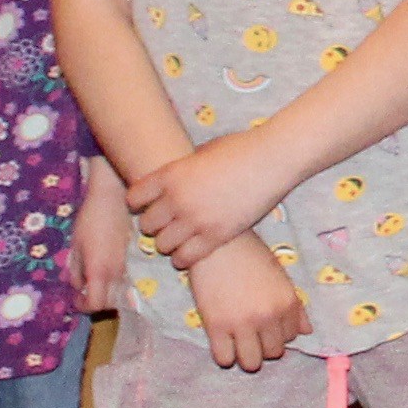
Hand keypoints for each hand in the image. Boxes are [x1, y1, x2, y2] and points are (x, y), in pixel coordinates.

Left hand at [72, 160, 131, 312]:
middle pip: (110, 304)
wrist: (116, 197)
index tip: (76, 298)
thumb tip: (78, 286)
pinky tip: (110, 270)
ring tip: (97, 281)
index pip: (95, 304)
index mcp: (99, 270)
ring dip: (108, 293)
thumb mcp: (75, 244)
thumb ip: (75, 270)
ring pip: (122, 293)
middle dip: (96, 302)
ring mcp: (130, 266)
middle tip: (85, 291)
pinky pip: (129, 280)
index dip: (83, 306)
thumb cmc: (92, 219)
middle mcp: (117, 273)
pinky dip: (118, 283)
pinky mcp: (138, 259)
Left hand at [123, 132, 291, 269]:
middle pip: (146, 224)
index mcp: (171, 174)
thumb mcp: (202, 152)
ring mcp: (197, 219)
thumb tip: (171, 182)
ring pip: (162, 245)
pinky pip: (185, 258)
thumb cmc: (240, 149)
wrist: (272, 159)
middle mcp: (178, 198)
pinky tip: (190, 251)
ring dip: (168, 242)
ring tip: (180, 238)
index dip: (140, 202)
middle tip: (168, 222)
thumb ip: (182, 170)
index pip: (134, 198)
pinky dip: (183, 257)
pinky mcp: (216, 236)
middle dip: (155, 224)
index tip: (149, 204)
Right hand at [190, 234, 310, 372]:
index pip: (292, 336)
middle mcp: (268, 316)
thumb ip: (294, 306)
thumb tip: (306, 332)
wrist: (217, 244)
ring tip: (238, 342)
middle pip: (274, 353)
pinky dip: (224, 355)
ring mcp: (242, 324)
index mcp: (287, 303)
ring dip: (246, 355)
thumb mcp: (280, 277)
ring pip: (252, 363)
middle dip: (264, 345)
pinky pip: (224, 359)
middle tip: (252, 333)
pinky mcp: (216, 327)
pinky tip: (222, 343)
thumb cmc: (250, 255)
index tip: (267, 324)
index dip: (279, 332)